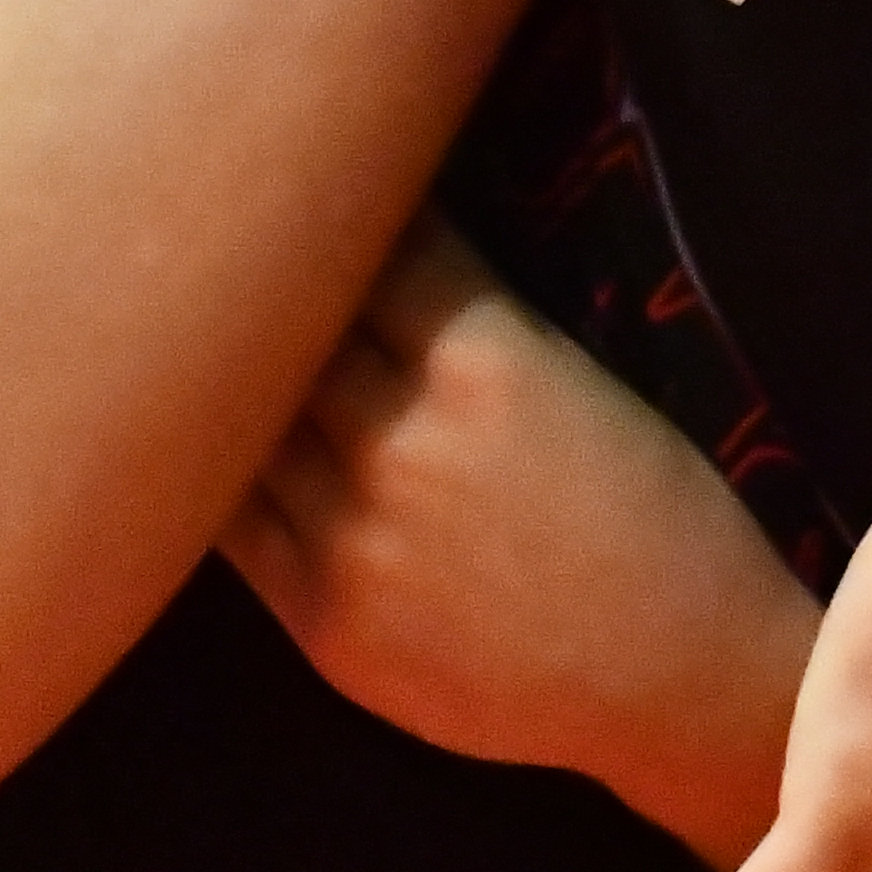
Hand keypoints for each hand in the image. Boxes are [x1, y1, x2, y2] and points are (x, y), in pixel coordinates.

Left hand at [222, 217, 815, 851]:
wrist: (685, 688)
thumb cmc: (670, 533)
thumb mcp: (600, 399)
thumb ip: (483, 338)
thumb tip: (382, 275)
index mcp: (489, 369)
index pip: (372, 252)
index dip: (337, 208)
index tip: (318, 182)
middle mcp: (404, 443)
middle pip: (283, 327)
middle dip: (263, 282)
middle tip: (229, 240)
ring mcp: (351, 537)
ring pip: (238, 425)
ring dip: (221, 380)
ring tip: (186, 337)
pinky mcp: (322, 618)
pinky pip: (231, 526)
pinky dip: (217, 477)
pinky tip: (207, 450)